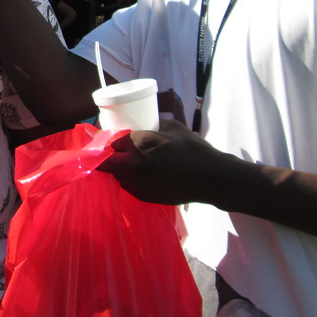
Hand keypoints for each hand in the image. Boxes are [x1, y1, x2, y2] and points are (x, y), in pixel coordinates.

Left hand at [98, 119, 224, 204]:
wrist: (210, 178)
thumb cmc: (194, 149)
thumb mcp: (173, 127)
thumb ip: (154, 124)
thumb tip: (145, 120)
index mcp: (138, 142)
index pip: (111, 142)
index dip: (109, 141)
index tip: (110, 140)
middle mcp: (133, 163)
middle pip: (106, 162)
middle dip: (106, 157)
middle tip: (112, 153)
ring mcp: (137, 182)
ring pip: (116, 175)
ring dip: (119, 169)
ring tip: (129, 164)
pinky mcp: (143, 195)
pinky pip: (128, 186)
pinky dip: (130, 180)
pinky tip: (141, 175)